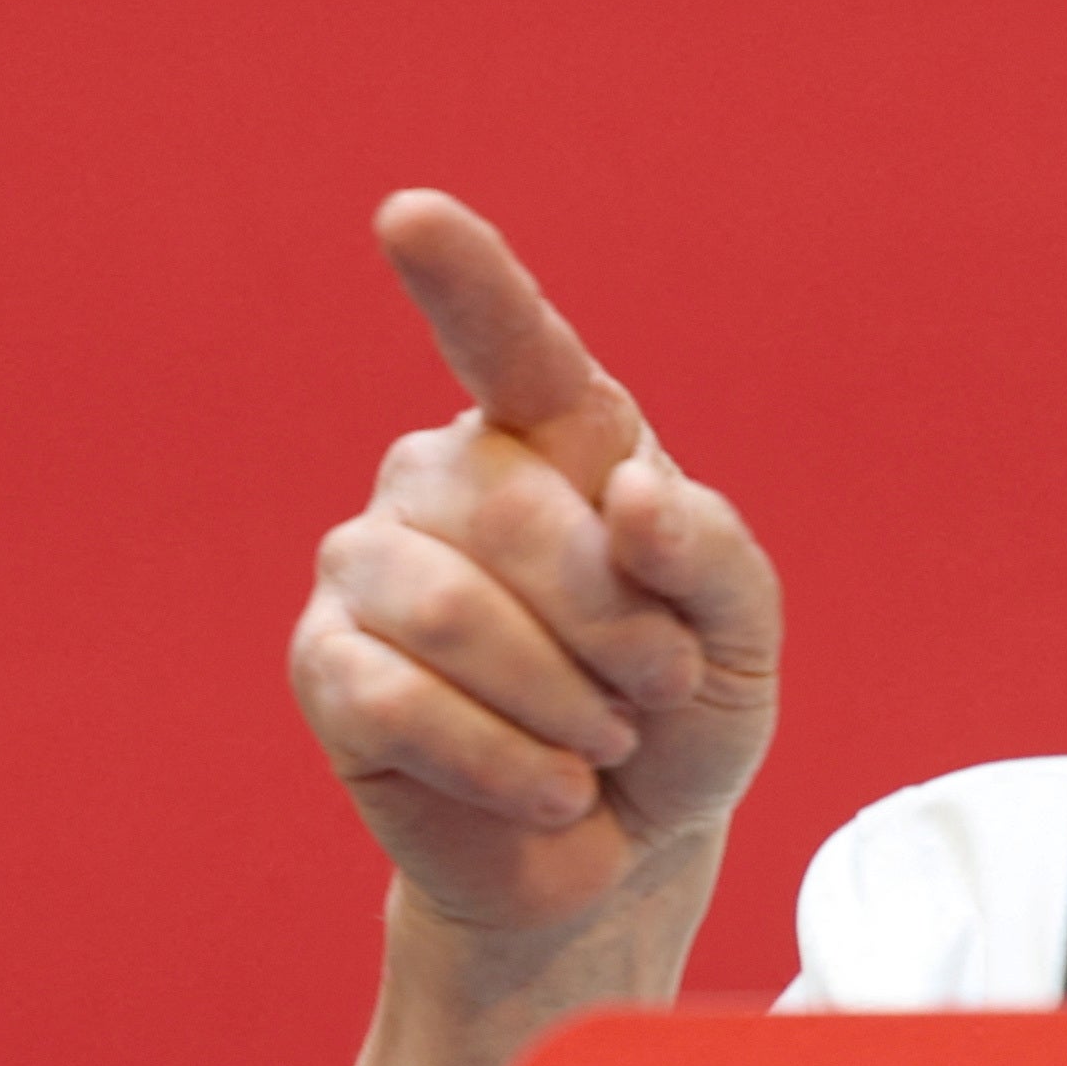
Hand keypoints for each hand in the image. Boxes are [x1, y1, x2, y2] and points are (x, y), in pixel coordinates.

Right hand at [289, 191, 782, 985]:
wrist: (618, 851)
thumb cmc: (678, 714)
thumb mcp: (743, 637)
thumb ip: (713, 552)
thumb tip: (631, 496)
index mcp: (550, 434)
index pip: (508, 342)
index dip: (462, 276)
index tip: (410, 214)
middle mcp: (442, 475)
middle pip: (518, 517)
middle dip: (615, 629)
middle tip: (649, 695)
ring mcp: (367, 565)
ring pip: (450, 614)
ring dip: (562, 706)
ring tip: (598, 745)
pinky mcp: (324, 666)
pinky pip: (394, 701)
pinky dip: (498, 762)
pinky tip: (545, 788)